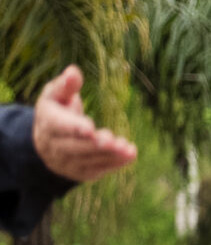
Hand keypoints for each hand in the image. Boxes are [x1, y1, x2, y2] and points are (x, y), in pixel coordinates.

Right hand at [31, 66, 137, 183]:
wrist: (46, 144)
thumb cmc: (56, 111)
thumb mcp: (55, 96)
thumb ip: (65, 85)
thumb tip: (73, 71)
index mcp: (48, 123)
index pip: (59, 127)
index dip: (74, 128)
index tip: (90, 128)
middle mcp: (54, 146)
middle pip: (75, 147)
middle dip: (95, 145)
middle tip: (113, 140)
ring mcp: (67, 162)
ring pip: (88, 160)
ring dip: (109, 155)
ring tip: (128, 149)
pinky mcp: (81, 172)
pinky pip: (98, 169)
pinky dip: (114, 163)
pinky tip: (130, 155)